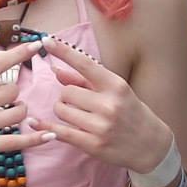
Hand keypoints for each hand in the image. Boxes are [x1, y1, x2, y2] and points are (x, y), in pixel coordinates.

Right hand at [0, 38, 49, 174]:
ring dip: (19, 109)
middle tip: (3, 94)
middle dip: (12, 90)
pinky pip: (15, 142)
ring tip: (10, 110)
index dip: (21, 52)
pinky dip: (34, 139)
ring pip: (18, 112)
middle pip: (12, 90)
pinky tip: (48, 135)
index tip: (37, 44)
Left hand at [34, 37, 173, 173]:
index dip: (63, 51)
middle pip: (66, 91)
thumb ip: (85, 81)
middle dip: (67, 96)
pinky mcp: (93, 144)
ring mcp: (101, 126)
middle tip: (79, 103)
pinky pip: (60, 132)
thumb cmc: (131, 113)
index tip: (46, 40)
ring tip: (78, 116)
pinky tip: (35, 123)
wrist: (151, 146)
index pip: (85, 64)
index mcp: (116, 85)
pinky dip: (46, 127)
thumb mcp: (115, 92)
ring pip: (61, 110)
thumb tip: (56, 70)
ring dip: (63, 111)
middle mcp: (109, 104)